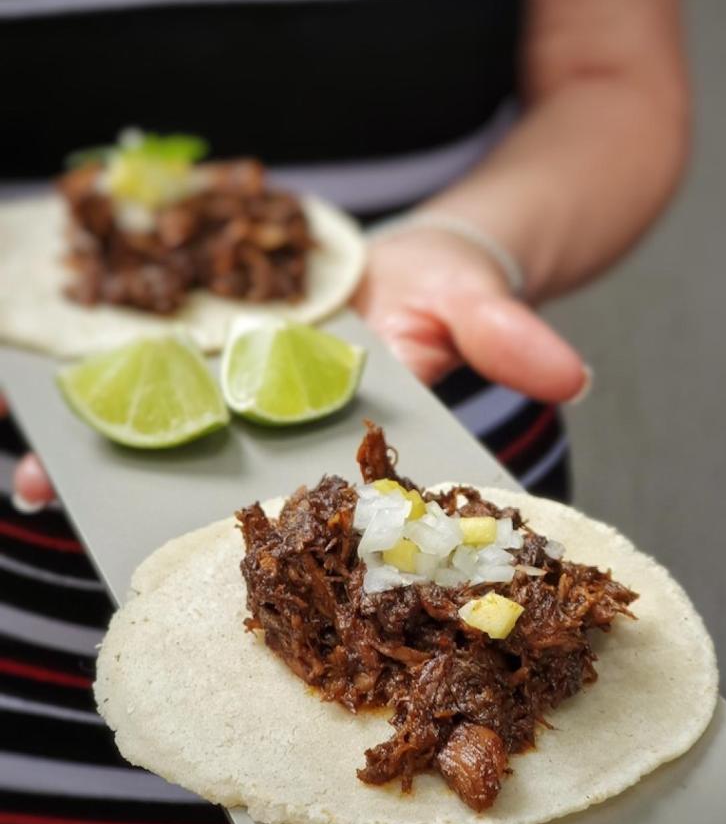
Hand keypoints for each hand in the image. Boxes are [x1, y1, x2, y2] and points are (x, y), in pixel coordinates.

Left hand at [1, 231, 585, 512]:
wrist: (423, 259)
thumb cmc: (454, 289)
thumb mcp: (482, 306)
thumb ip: (514, 338)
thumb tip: (573, 376)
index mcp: (347, 446)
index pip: (304, 510)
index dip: (257, 548)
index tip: (188, 563)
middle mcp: (291, 435)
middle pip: (211, 487)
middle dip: (138, 504)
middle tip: (51, 506)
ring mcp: (254, 397)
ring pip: (175, 435)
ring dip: (107, 452)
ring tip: (32, 474)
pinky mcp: (231, 358)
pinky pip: (169, 376)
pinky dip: (117, 388)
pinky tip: (56, 395)